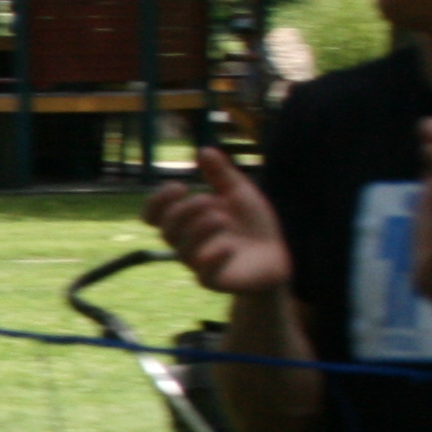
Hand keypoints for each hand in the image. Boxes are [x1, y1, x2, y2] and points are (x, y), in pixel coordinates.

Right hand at [141, 146, 293, 297]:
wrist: (279, 255)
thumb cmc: (254, 225)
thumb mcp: (239, 193)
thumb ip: (222, 174)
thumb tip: (204, 150)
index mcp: (187, 222)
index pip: (153, 215)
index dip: (158, 201)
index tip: (181, 186)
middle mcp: (187, 243)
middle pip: (166, 230)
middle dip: (184, 211)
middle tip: (208, 200)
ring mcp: (199, 263)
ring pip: (182, 251)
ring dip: (199, 230)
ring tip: (222, 219)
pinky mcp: (215, 280)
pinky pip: (204, 274)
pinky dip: (214, 257)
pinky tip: (230, 246)